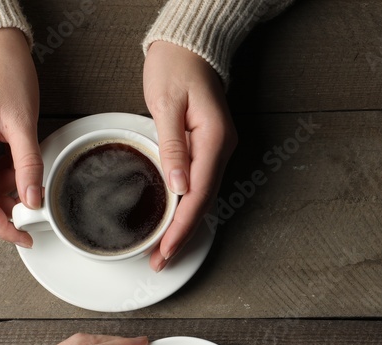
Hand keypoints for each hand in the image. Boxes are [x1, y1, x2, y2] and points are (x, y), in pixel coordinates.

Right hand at [0, 28, 42, 247]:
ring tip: (27, 175)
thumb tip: (33, 200)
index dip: (1, 224)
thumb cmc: (3, 74)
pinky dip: (1, 179)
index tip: (23, 236)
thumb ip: (29, 166)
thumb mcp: (23, 123)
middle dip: (4, 210)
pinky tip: (16, 168)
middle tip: (34, 212)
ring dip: (4, 193)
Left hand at [143, 41, 236, 270]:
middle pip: (203, 203)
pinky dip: (186, 206)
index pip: (198, 195)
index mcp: (214, 140)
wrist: (190, 46)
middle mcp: (221, 149)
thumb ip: (172, 147)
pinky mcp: (209, 148)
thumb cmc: (176, 67)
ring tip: (163, 249)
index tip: (165, 250)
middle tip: (160, 261)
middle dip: (182, 235)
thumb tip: (178, 187)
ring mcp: (218, 150)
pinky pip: (200, 184)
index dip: (181, 227)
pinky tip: (173, 220)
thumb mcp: (166, 105)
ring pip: (202, 197)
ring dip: (184, 224)